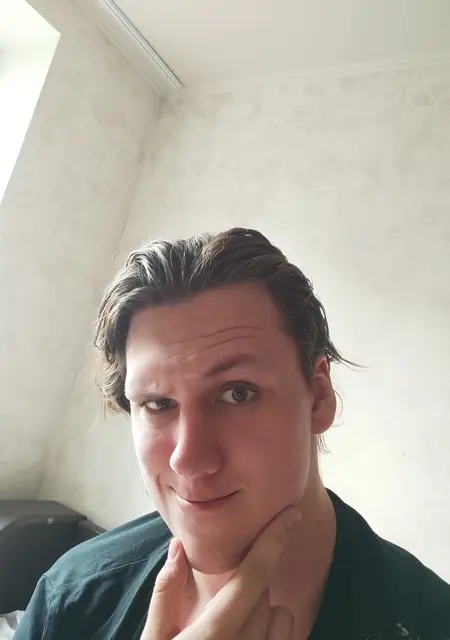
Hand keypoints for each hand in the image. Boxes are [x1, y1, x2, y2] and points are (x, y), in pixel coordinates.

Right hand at [141, 506, 300, 638]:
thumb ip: (166, 594)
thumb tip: (177, 546)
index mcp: (214, 632)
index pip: (252, 576)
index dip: (274, 540)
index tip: (292, 513)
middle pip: (265, 595)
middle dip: (248, 589)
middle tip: (222, 607)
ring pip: (282, 619)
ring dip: (266, 615)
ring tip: (237, 631)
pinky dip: (274, 635)